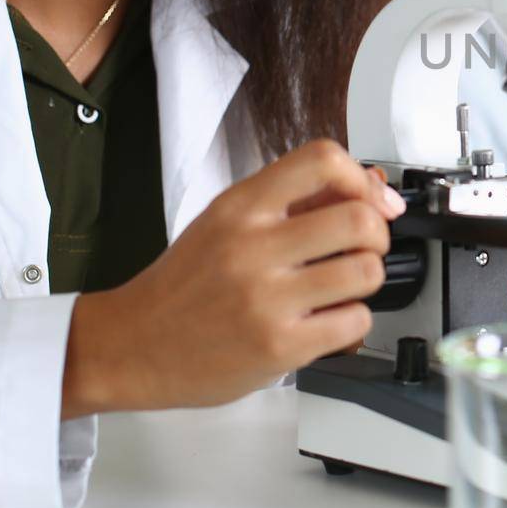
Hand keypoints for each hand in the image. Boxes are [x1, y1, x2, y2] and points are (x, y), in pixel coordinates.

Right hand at [62, 139, 403, 416]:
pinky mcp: (278, 347)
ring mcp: (265, 299)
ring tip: (342, 286)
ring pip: (365, 272)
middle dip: (377, 234)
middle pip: (359, 219)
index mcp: (241, 207)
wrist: (129, 346)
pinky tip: (327, 320)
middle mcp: (252, 247)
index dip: (361, 179)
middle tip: (364, 247)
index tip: (369, 200)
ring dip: (367, 279)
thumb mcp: (228, 223)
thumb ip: (296, 201)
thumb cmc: (183, 285)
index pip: (323, 160)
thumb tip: (372, 185)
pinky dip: (353, 321)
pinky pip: (354, 322)